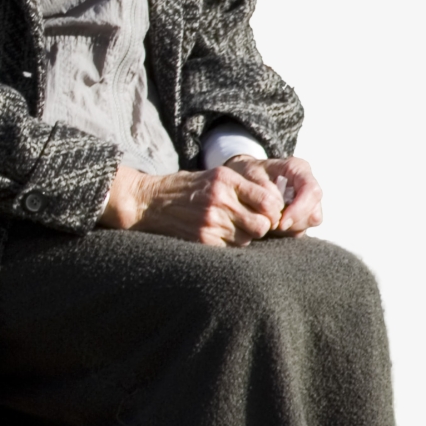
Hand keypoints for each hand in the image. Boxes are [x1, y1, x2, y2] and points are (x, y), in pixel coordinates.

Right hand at [99, 163, 288, 247]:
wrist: (149, 201)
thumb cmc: (187, 188)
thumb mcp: (215, 176)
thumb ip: (243, 188)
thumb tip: (275, 208)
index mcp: (226, 179)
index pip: (269, 201)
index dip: (273, 211)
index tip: (268, 213)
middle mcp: (221, 199)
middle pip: (262, 225)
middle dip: (261, 227)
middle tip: (251, 224)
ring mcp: (211, 221)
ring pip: (247, 239)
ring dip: (243, 237)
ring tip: (227, 228)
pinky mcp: (203, 239)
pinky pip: (230, 249)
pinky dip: (228, 245)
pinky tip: (216, 235)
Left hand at [224, 155, 322, 236]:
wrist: (244, 178)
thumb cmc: (248, 174)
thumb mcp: (250, 174)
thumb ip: (264, 189)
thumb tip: (277, 210)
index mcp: (299, 169)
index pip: (311, 191)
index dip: (299, 210)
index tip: (282, 223)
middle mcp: (307, 184)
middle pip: (314, 211)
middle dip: (294, 223)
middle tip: (272, 225)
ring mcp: (306, 201)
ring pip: (310, 222)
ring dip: (290, 228)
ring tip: (270, 223)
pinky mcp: (302, 214)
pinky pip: (301, 229)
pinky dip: (287, 231)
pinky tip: (272, 225)